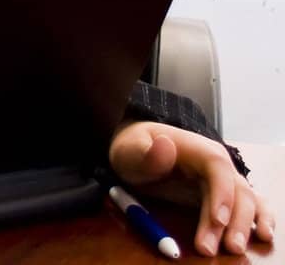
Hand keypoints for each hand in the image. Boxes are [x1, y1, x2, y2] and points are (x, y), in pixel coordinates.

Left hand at [109, 121, 274, 256]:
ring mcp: (224, 179)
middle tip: (225, 247)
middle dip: (233, 221)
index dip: (221, 194)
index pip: (217, 167)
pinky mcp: (226, 194)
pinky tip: (262, 234)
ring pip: (245, 201)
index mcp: (197, 148)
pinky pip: (250, 204)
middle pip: (234, 190)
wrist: (139, 149)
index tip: (218, 220)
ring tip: (235, 248)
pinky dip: (260, 218)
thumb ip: (146, 154)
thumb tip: (165, 145)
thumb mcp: (131, 151)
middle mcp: (218, 164)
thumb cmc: (135, 150)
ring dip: (244, 225)